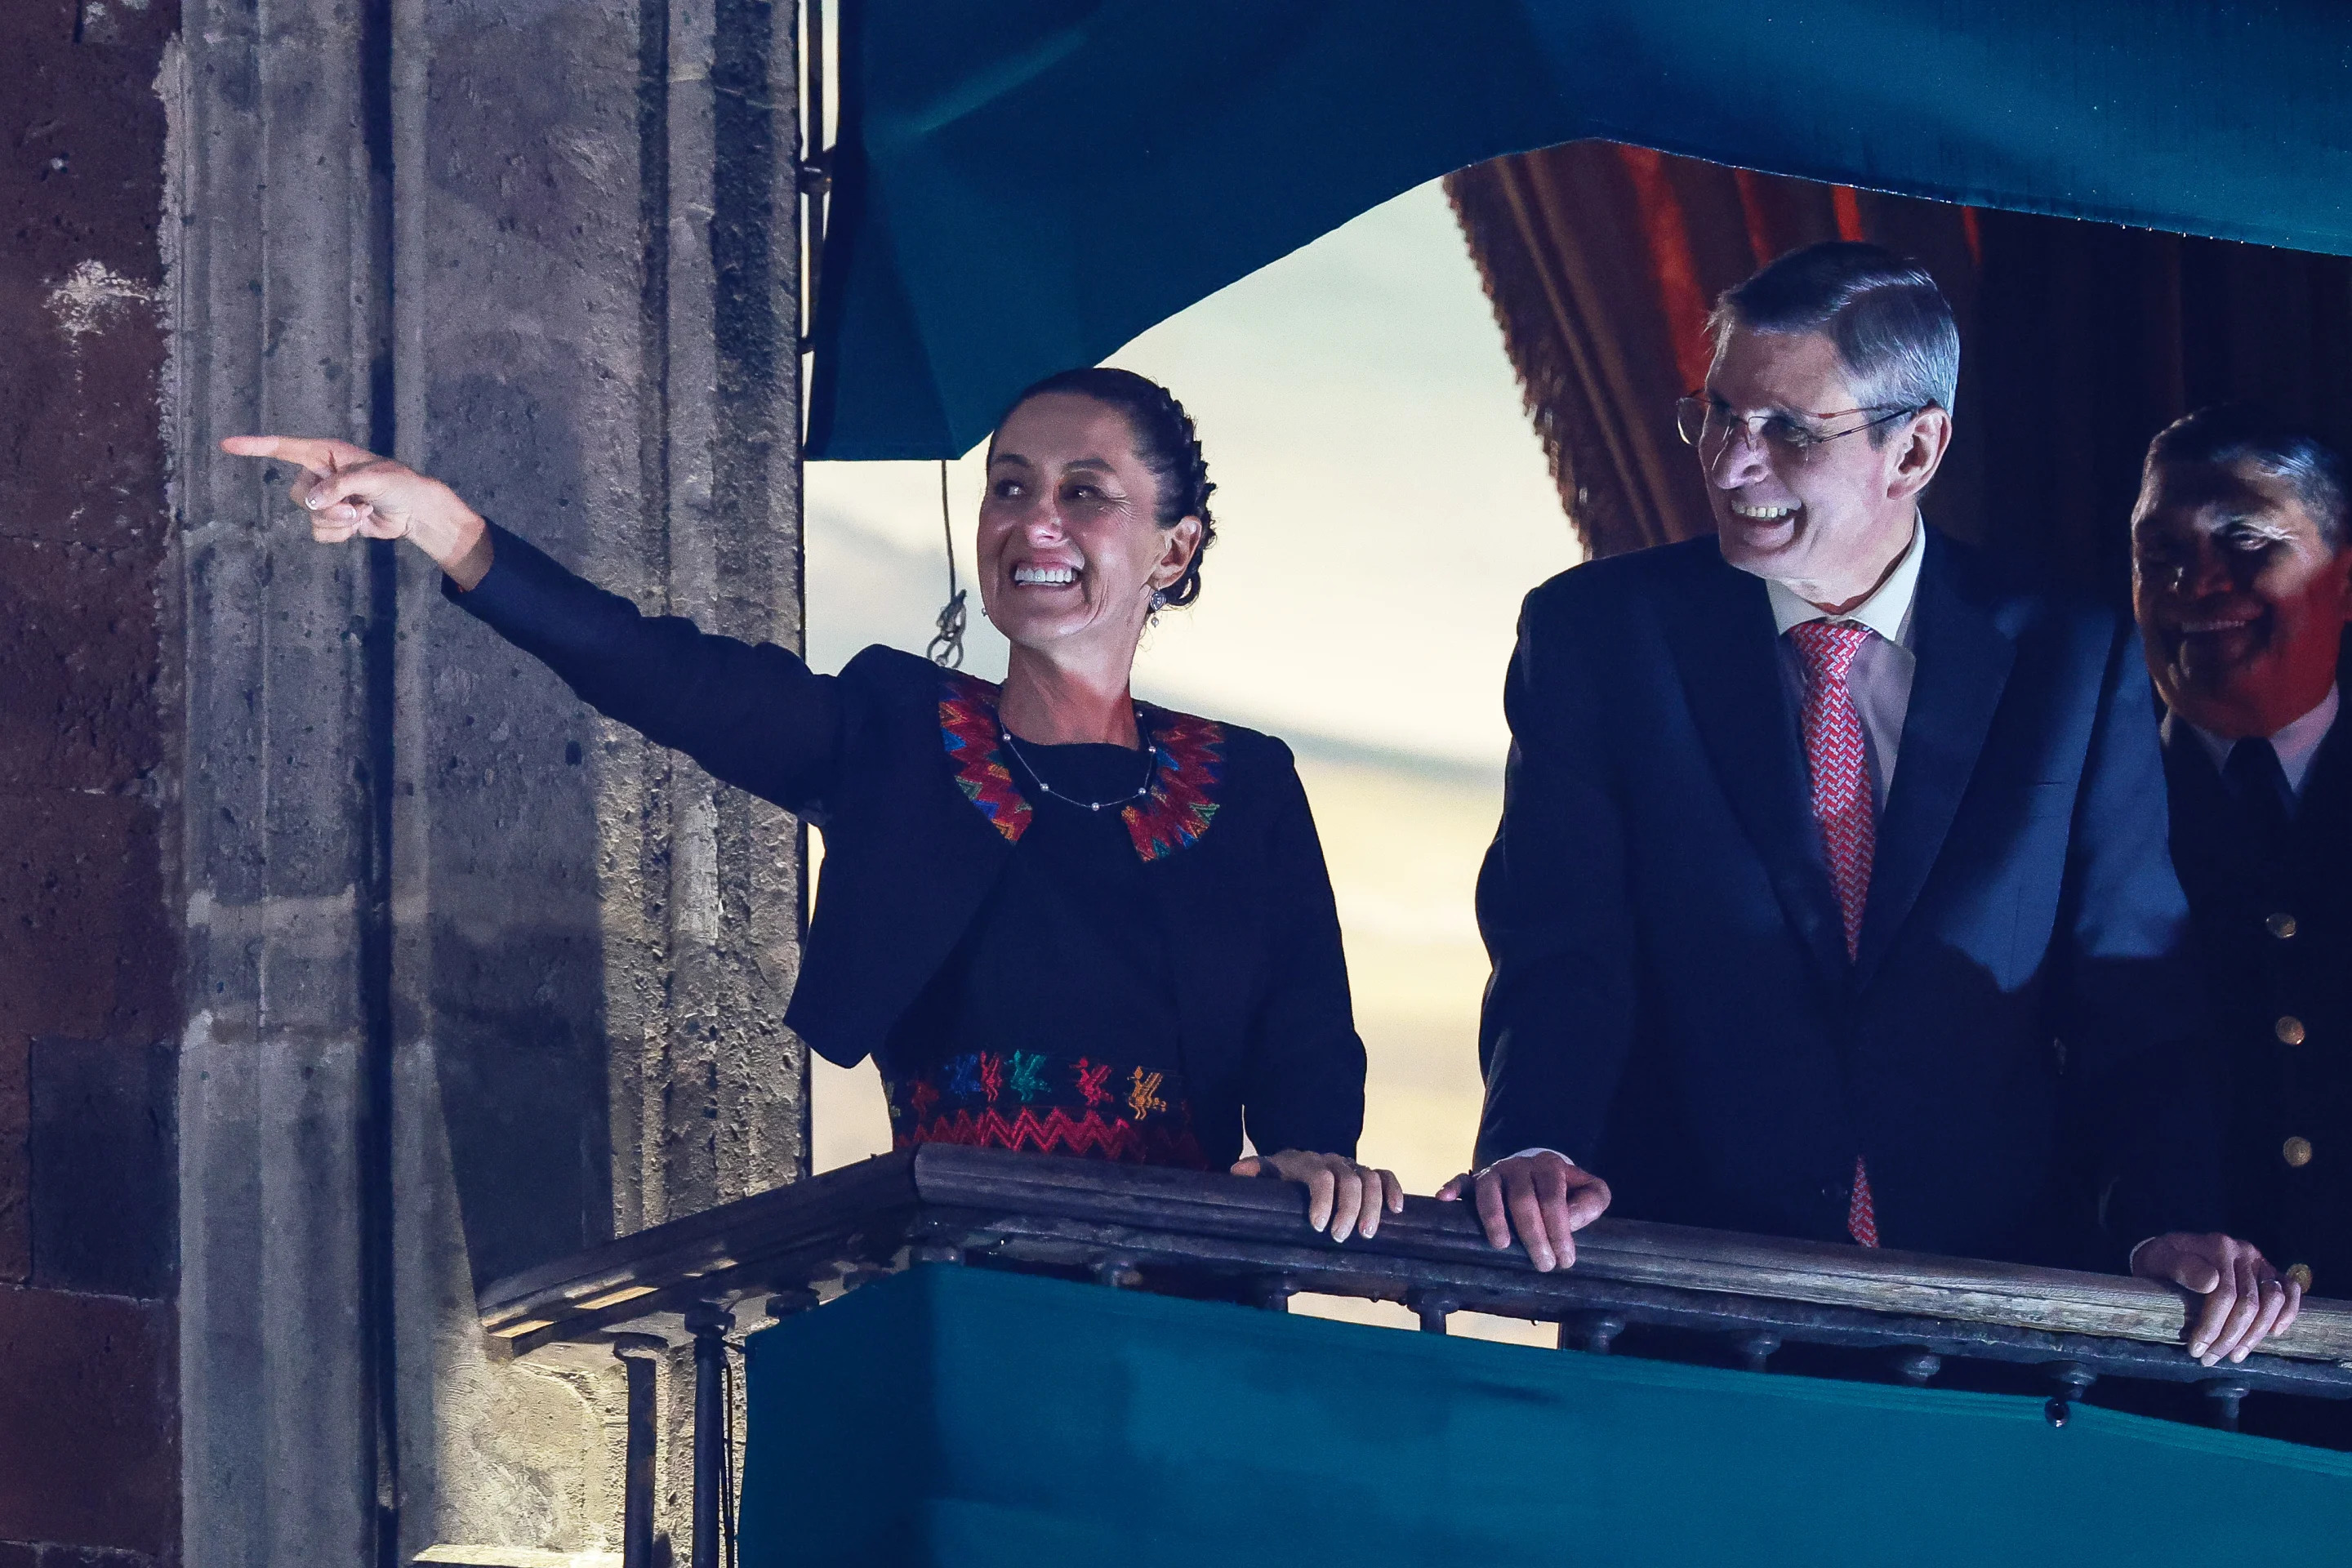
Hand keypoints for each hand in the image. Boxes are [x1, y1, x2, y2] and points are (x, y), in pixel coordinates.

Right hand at [220, 435, 488, 579]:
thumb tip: (314, 501)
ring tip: (362, 512)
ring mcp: (325, 498)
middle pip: (298, 496)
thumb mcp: (374, 478)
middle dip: (326, 507)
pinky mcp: (333, 519)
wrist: (414, 510)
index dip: (256, 446)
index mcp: (326, 453)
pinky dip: (340, 533)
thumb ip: (342, 486)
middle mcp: (320, 474)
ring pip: (310, 517)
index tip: (227, 445)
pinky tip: (359, 524)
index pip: (284, 448)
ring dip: (338, 521)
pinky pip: (320, 532)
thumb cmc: (398, 484)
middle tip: (356, 505)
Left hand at [1231, 1150, 1403, 1241]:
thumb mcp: (1264, 1175)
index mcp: (1305, 1162)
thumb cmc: (1279, 1179)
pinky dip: (1393, 1190)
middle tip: (1342, 1237)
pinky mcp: (1367, 1174)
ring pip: (1371, 1178)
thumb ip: (1254, 1172)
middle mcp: (1332, 1161)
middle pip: (1350, 1179)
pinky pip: (1385, 1176)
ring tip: (1368, 1234)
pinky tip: (1397, 1211)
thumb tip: (1237, 1172)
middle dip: (1349, 1209)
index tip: (1318, 1226)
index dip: (1323, 1200)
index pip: (1320, 1176)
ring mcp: (1351, 1166)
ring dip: (1372, 1206)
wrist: (1296, 1165)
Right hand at [1435, 1151, 1610, 1271]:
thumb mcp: (1588, 1190)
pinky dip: (1452, 1188)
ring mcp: (1494, 1172)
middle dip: (1533, 1235)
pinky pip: (1461, 1181)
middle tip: (1543, 1264)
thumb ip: (1592, 1201)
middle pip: (1523, 1199)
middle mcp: (1519, 1166)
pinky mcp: (1475, 1179)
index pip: (1553, 1198)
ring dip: (1494, 1219)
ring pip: (1490, 1193)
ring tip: (1501, 1245)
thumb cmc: (1563, 1189)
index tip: (1565, 1260)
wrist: (1535, 1170)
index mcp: (1548, 1166)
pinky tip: (1445, 1199)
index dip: (1560, 1230)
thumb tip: (1573, 1218)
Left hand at [2132, 1232, 2302, 1364]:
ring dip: (2255, 1334)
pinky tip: (2274, 1333)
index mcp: (2218, 1246)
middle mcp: (2243, 1251)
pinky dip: (2288, 1312)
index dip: (2212, 1326)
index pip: (2224, 1294)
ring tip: (2235, 1355)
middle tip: (2211, 1359)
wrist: (2169, 1254)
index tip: (2196, 1349)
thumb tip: (2211, 1282)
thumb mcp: (2159, 1261)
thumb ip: (2180, 1268)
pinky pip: (2291, 1289)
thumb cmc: (2161, 1262)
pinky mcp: (2270, 1270)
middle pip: (2249, 1303)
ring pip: (2273, 1301)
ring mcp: (2260, 1260)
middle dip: (2230, 1337)